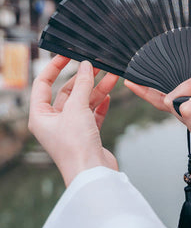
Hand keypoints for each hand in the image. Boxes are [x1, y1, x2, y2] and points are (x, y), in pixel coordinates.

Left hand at [29, 56, 118, 185]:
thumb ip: (82, 85)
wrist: (93, 172)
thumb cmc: (76, 147)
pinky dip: (100, 104)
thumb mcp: (77, 109)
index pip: (43, 84)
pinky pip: (93, 113)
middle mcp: (54, 121)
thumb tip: (86, 66)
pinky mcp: (87, 134)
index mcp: (41, 116)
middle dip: (83, 78)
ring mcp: (71, 128)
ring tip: (112, 76)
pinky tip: (108, 96)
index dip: (54, 68)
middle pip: (68, 92)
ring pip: (84, 101)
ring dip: (97, 89)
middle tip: (97, 65)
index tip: (68, 55)